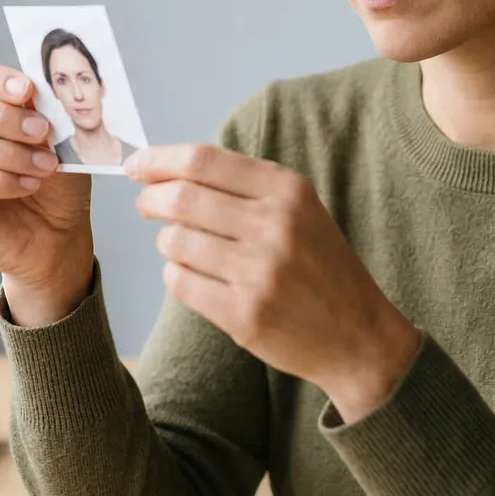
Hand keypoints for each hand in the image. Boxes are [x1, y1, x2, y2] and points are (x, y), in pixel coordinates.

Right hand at [0, 59, 94, 325]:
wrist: (58, 235)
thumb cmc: (55, 182)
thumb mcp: (59, 140)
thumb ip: (44, 111)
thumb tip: (36, 87)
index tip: (28, 91)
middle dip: (4, 118)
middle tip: (43, 132)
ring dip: (7, 153)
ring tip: (44, 166)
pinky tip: (26, 186)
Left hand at [127, 144, 422, 423]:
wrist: (358, 335)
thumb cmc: (318, 264)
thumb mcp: (298, 209)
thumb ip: (242, 185)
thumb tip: (168, 168)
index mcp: (287, 191)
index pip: (202, 161)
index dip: (158, 160)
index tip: (136, 165)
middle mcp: (274, 226)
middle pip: (181, 198)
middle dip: (151, 199)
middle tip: (145, 204)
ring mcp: (259, 273)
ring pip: (174, 242)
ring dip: (167, 241)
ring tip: (183, 246)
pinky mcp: (244, 315)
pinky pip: (180, 282)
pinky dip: (176, 275)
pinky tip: (193, 275)